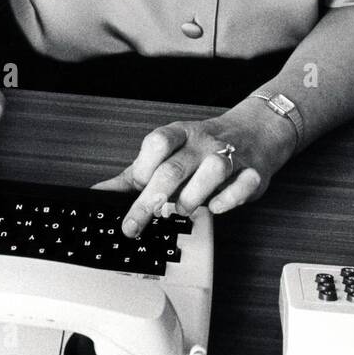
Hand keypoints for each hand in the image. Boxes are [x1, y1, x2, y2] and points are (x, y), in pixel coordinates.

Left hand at [92, 99, 297, 236]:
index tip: (134, 189)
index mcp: (180, 134)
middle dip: (151, 199)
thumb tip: (100, 193)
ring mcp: (231, 156)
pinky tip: (216, 206)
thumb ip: (134, 176)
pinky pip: (243, 185)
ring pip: (212, 171)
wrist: (253, 131)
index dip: (143, 167)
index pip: (158, 142)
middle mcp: (203, 143)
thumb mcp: (167, 153)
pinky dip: (228, 200)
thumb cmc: (202, 146)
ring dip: (192, 197)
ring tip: (183, 208)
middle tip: (136, 223)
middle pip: (175, 168)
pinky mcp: (253, 173)